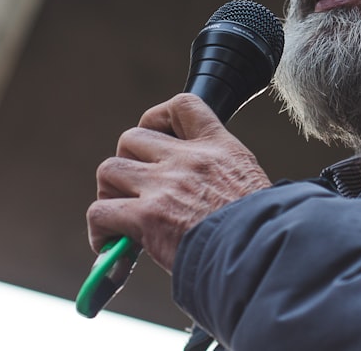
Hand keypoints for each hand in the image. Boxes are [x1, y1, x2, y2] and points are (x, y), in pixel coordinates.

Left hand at [86, 93, 271, 271]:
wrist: (261, 254)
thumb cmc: (262, 231)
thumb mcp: (250, 184)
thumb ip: (222, 178)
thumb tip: (202, 197)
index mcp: (219, 148)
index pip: (182, 106)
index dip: (158, 118)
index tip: (155, 139)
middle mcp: (189, 159)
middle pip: (132, 138)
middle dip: (127, 162)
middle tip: (133, 190)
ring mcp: (164, 185)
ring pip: (109, 170)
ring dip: (109, 192)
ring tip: (120, 214)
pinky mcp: (147, 217)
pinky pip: (101, 211)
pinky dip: (99, 228)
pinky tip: (111, 244)